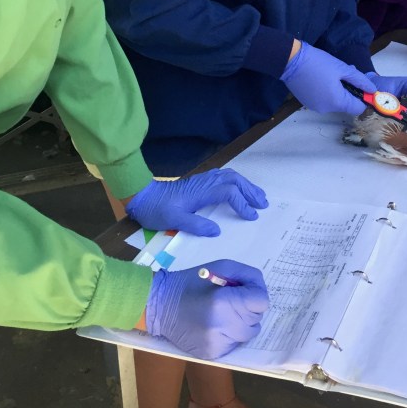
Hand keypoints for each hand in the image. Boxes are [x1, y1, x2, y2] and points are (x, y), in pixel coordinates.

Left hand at [126, 169, 268, 236]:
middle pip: (234, 180)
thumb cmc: (157, 210)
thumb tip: (217, 230)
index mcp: (201, 192)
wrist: (143, 196)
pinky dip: (236, 181)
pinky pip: (224, 176)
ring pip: (230, 176)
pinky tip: (239, 188)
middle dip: (251, 191)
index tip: (251, 216)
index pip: (229, 192)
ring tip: (257, 196)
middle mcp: (205, 182)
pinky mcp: (200, 182)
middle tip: (263, 204)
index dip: (243, 203)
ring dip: (246, 185)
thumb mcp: (174, 221)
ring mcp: (203, 180)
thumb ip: (196, 225)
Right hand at [145, 259, 268, 358]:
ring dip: (242, 323)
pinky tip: (216, 326)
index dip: (255, 294)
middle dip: (248, 308)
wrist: (161, 306)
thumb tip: (261, 292)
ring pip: (247, 334)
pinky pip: (235, 344)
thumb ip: (247, 276)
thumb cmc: (192, 282)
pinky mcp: (212, 355)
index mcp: (223, 302)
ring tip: (224, 314)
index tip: (245, 291)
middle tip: (232, 301)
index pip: (261, 302)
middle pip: (256, 319)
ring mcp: (217, 344)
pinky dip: (231, 335)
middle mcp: (222, 326)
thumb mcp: (220, 267)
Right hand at [280, 41, 373, 113]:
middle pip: (346, 105)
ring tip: (331, 74)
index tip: (361, 85)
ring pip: (334, 102)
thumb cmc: (318, 62)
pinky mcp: (307, 103)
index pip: (358, 109)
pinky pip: (324, 100)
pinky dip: (327, 92)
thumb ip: (359, 80)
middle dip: (349, 91)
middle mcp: (326, 109)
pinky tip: (321, 78)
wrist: (290, 60)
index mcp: (337, 101)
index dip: (363, 98)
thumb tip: (372, 90)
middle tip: (344, 73)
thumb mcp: (342, 68)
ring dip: (337, 91)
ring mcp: (315, 107)